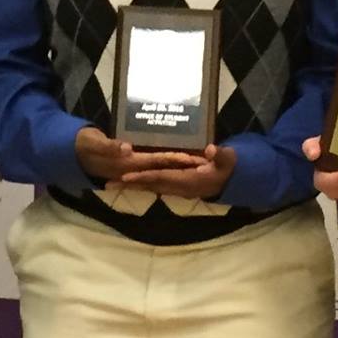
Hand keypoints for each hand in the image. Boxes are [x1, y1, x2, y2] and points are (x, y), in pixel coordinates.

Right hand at [73, 126, 202, 186]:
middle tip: (208, 160)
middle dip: (184, 165)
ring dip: (177, 168)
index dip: (177, 160)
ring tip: (199, 164)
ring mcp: (132, 169)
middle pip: (165, 168)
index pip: (159, 161)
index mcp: (129, 161)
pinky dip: (164, 167)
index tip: (198, 158)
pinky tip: (173, 163)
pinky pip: (151, 169)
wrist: (71, 154)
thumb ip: (108, 146)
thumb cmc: (82, 145)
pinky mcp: (129, 166)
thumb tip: (128, 149)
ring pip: (160, 171)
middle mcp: (134, 168)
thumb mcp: (92, 143)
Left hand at [118, 142, 236, 201]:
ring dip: (131, 186)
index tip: (126, 176)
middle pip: (149, 186)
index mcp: (187, 180)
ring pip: (149, 188)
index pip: (160, 177)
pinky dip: (141, 184)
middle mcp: (177, 187)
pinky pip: (155, 186)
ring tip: (111, 184)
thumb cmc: (227, 169)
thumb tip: (211, 149)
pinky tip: (130, 181)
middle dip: (129, 185)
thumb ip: (221, 156)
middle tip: (106, 184)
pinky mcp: (175, 186)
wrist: (230, 181)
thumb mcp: (228, 161)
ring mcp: (176, 188)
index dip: (143, 177)